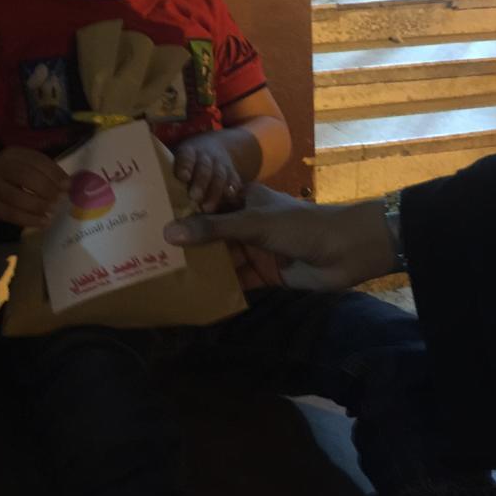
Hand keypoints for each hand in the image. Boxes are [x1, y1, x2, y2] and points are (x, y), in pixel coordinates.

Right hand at [0, 147, 69, 227]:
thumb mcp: (26, 168)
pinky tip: (42, 223)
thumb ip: (45, 174)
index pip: (36, 160)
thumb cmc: (12, 177)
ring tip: (52, 213)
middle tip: (59, 200)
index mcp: (13, 154)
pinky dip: (28, 220)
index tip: (68, 186)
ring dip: (37, 206)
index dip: (54, 173)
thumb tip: (69, 185)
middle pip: (25, 176)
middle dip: (46, 189)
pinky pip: (9, 213)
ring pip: (16, 197)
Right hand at [163, 183, 396, 289]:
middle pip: (211, 232)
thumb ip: (212, 228)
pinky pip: (236, 282)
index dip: (183, 207)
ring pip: (221, 258)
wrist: (346, 251)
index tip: (150, 216)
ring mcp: (254, 249)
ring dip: (200, 266)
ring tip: (165, 275)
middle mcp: (246, 222)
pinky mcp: (263, 275)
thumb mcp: (252, 222)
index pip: (207, 200)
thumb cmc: (300, 224)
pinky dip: (219, 288)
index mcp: (244, 198)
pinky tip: (194, 297)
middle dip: (187, 242)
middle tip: (149, 251)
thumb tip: (168, 232)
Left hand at [173, 133, 242, 212]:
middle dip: (200, 181)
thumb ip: (165, 171)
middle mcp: (206, 156)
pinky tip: (230, 202)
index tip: (181, 176)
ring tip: (208, 208)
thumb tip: (140, 186)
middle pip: (204, 167)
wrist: (216, 147)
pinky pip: (234, 182)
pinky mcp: (232, 174)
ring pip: (219, 175)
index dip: (184, 164)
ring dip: (215, 191)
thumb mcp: (178, 158)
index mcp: (189, 151)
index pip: (186, 155)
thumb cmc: (188, 161)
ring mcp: (221, 164)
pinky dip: (232, 191)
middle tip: (194, 197)